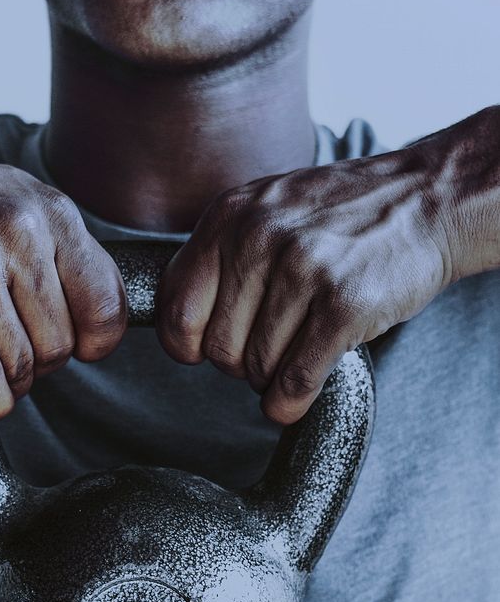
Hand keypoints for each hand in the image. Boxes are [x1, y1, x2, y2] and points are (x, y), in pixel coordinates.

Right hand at [0, 126, 125, 419]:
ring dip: (12, 381)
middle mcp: (16, 232)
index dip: (96, 342)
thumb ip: (67, 252)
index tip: (80, 348)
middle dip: (44, 362)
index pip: (105, 304)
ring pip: (22, 362)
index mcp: (51, 211)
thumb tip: (104, 322)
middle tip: (18, 348)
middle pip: (61, 342)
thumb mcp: (23, 203)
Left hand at [156, 144, 454, 424]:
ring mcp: (304, 269)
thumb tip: (178, 324)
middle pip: (217, 346)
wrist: (426, 199)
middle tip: (263, 353)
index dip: (185, 343)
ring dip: (271, 379)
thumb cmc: (341, 215)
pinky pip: (296, 378)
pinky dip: (290, 401)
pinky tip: (294, 399)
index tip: (200, 351)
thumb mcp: (266, 209)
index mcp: (229, 216)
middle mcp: (259, 238)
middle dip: (237, 364)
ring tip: (292, 357)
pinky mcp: (345, 303)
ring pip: (257, 367)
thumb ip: (221, 254)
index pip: (176, 306)